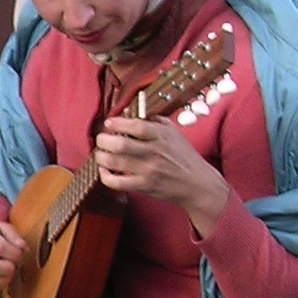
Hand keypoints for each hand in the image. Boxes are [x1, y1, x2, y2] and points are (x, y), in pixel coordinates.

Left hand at [94, 116, 230, 231]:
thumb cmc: (183, 156)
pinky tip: (104, 170)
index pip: (136, 125)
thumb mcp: (173, 132)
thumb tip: (131, 112)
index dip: (118, 123)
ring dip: (101, 156)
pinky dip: (105, 176)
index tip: (109, 123)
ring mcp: (149, 170)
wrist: (197, 183)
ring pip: (115, 162)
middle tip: (101, 139)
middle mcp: (154, 152)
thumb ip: (153, 120)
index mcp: (161, 135)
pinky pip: (117, 182)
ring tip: (100, 153)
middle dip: (103, 140)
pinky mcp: (145, 186)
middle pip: (120, 144)